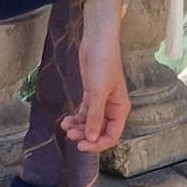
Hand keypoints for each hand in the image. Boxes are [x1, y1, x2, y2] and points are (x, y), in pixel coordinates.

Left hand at [61, 0, 129, 153]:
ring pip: (90, 122)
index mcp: (121, 109)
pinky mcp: (92, 94)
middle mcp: (113, 108)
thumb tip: (91, 138)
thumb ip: (94, 117)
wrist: (98, 41)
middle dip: (85, 135)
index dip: (97, 144)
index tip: (82, 146)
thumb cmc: (103, 63)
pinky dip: (76, 118)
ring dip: (78, 128)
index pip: (112, 135)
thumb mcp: (98, 92)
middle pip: (100, 131)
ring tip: (65, 126)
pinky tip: (66, 120)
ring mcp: (102, 101)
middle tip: (70, 136)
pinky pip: (84, 112)